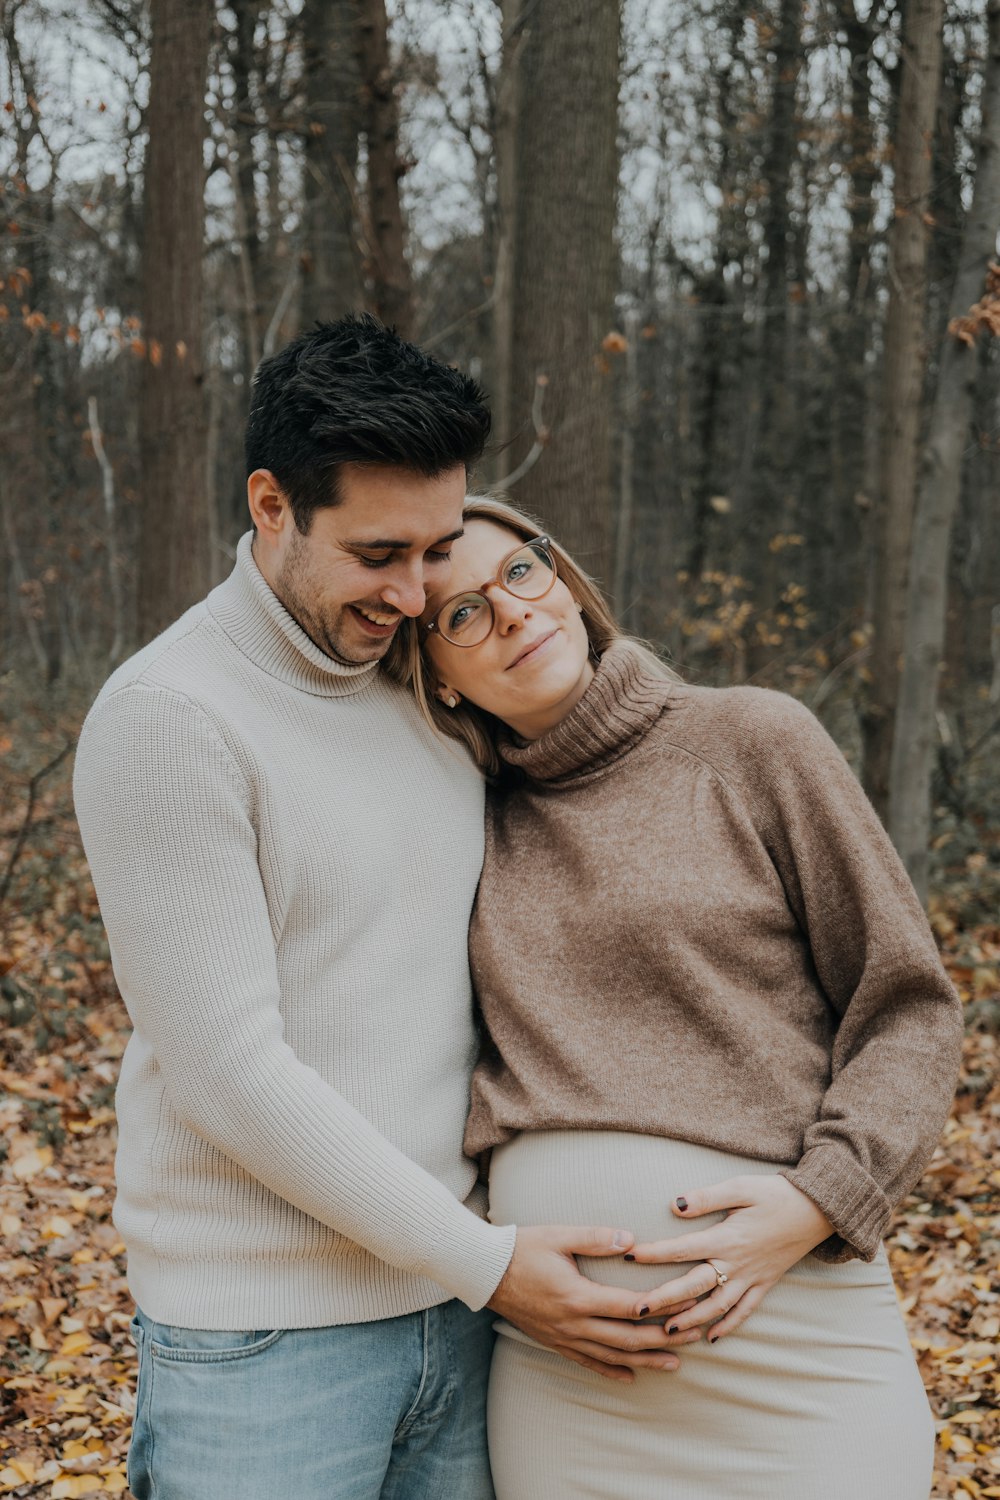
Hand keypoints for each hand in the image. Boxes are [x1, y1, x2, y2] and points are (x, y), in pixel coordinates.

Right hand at [487, 1225, 699, 1381]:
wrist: (484, 1272)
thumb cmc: (521, 1248)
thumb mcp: (558, 1235)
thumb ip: (596, 1237)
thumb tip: (632, 1240)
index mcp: (578, 1296)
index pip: (631, 1307)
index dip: (663, 1308)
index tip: (689, 1305)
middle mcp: (574, 1323)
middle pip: (628, 1339)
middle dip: (664, 1339)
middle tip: (694, 1337)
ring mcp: (564, 1337)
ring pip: (612, 1356)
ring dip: (645, 1361)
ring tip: (675, 1363)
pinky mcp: (555, 1342)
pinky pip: (588, 1362)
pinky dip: (612, 1370)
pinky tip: (630, 1376)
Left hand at [626, 1175, 832, 1342]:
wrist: (818, 1210)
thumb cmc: (776, 1194)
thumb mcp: (740, 1187)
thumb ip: (706, 1198)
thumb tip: (673, 1206)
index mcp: (726, 1238)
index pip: (681, 1249)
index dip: (653, 1254)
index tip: (628, 1258)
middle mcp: (736, 1264)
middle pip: (693, 1287)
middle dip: (664, 1300)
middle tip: (635, 1310)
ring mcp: (751, 1278)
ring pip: (716, 1307)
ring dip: (690, 1320)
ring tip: (666, 1332)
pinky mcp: (765, 1284)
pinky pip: (744, 1312)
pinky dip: (727, 1326)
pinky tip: (710, 1338)